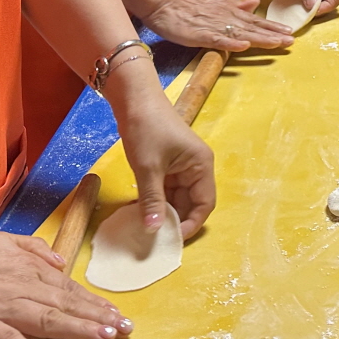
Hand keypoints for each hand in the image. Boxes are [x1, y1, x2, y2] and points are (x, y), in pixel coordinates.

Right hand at [0, 231, 131, 338]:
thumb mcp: (3, 241)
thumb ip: (34, 249)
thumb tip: (59, 262)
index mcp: (27, 269)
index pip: (69, 288)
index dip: (95, 302)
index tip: (117, 313)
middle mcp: (21, 287)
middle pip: (65, 303)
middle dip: (97, 317)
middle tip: (124, 328)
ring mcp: (2, 307)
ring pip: (46, 319)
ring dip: (76, 329)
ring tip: (102, 337)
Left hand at [111, 83, 216, 235]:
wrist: (133, 99)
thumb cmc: (147, 129)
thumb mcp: (148, 167)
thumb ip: (153, 200)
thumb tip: (153, 231)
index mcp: (201, 166)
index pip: (204, 204)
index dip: (191, 224)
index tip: (171, 239)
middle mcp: (196, 168)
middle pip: (191, 203)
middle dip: (174, 221)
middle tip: (154, 238)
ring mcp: (181, 167)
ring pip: (176, 199)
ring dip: (162, 212)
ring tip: (145, 228)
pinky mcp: (168, 165)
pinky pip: (166, 190)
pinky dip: (155, 201)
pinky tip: (140, 212)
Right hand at [142, 0, 293, 51]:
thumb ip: (234, 4)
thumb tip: (255, 4)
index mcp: (227, 9)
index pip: (253, 20)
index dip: (271, 27)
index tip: (288, 32)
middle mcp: (224, 17)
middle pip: (252, 27)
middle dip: (272, 35)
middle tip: (291, 41)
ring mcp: (212, 25)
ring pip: (240, 33)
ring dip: (260, 39)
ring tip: (277, 43)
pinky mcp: (198, 34)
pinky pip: (217, 39)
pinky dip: (230, 42)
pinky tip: (244, 45)